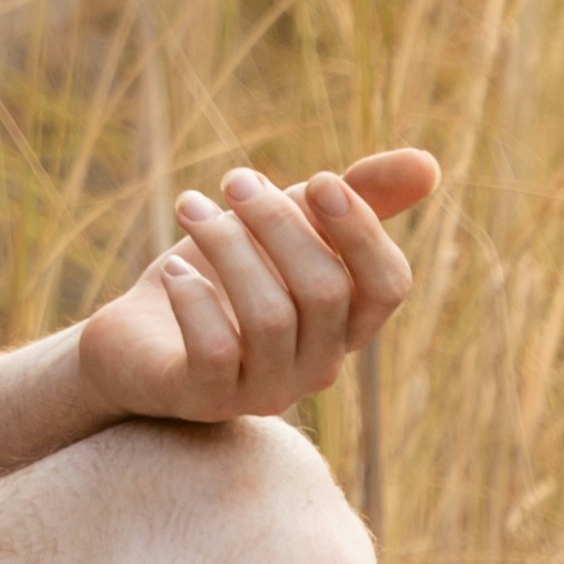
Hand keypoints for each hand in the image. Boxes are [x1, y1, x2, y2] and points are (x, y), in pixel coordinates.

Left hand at [74, 150, 435, 429]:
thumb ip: (352, 197)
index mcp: (346, 323)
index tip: (316, 179)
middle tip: (234, 180)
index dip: (361, 229)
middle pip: (326, 291)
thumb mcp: (285, 226)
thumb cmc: (223, 276)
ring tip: (190, 207)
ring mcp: (266, 390)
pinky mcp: (206, 400)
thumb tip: (428, 164)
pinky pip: (216, 351)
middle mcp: (318, 365)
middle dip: (278, 221)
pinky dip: (194, 299)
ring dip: (228, 245)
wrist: (135, 336)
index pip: (388, 285)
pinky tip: (173, 269)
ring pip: (270, 316)